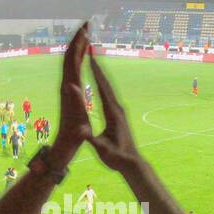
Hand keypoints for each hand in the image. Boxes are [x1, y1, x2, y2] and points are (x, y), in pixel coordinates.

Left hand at [53, 24, 92, 158]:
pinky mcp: (70, 90)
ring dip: (78, 45)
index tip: (86, 29)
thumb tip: (72, 86)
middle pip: (70, 55)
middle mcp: (66, 84)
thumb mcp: (79, 123)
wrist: (65, 144)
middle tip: (87, 23)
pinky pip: (74, 68)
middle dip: (78, 38)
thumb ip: (75, 105)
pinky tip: (86, 52)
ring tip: (87, 32)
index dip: (79, 44)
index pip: (73, 60)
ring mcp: (67, 86)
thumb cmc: (75, 136)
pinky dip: (80, 56)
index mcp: (70, 88)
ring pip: (71, 60)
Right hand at [85, 47, 139, 172]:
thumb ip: (91, 138)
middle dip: (98, 67)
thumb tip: (81, 131)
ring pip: (108, 88)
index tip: (89, 58)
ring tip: (92, 60)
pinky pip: (108, 95)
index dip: (96, 73)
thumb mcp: (101, 149)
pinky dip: (102, 84)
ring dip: (100, 74)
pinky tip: (98, 81)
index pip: (102, 89)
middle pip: (106, 84)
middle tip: (90, 50)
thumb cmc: (116, 157)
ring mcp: (119, 111)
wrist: (131, 163)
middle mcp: (117, 108)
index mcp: (112, 113)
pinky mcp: (118, 114)